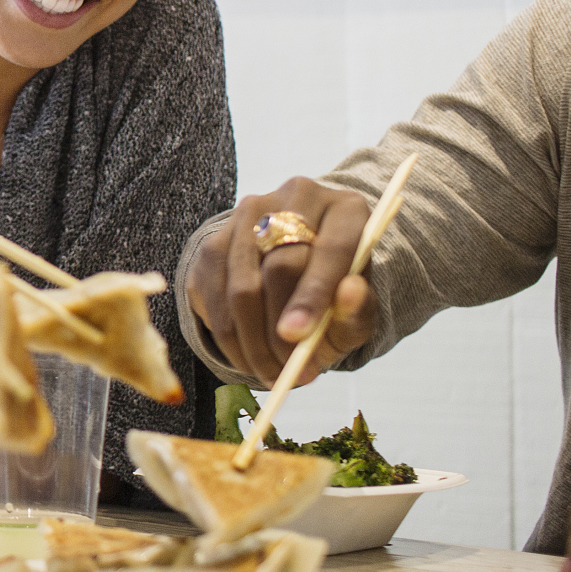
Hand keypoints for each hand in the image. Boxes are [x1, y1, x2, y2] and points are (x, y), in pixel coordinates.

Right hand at [187, 177, 380, 386]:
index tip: (298, 337)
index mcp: (345, 209)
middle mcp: (295, 197)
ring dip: (250, 341)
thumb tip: (350, 293)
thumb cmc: (335, 297)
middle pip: (278, 265)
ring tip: (269, 373)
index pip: (329, 249)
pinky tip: (246, 355)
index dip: (312, 294)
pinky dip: (225, 335)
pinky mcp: (214, 238)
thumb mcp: (356, 312)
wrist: (298, 274)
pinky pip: (211, 292)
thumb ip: (358, 310)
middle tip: (286, 373)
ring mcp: (248, 213)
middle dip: (277, 330)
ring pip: (240, 284)